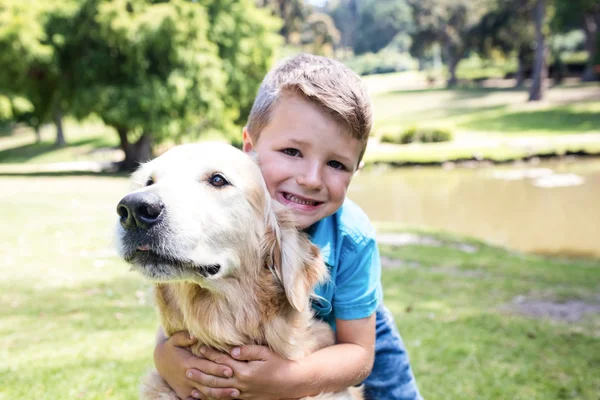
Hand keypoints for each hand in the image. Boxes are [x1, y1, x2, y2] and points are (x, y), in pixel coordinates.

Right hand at [154, 331, 233, 399]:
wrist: (160, 361)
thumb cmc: (171, 347)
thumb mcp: (174, 339)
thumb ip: (185, 336)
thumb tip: (195, 334)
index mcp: (188, 363)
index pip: (206, 367)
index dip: (218, 369)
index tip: (231, 370)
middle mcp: (188, 377)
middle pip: (208, 382)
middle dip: (223, 385)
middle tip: (238, 386)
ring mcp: (186, 387)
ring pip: (205, 393)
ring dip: (221, 394)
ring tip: (236, 394)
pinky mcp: (184, 394)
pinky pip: (198, 399)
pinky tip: (223, 399)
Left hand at [186, 345, 302, 399]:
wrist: (293, 383)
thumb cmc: (280, 364)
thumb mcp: (266, 353)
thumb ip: (248, 351)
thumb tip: (232, 349)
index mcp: (245, 371)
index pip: (223, 361)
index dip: (210, 354)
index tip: (198, 348)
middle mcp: (241, 384)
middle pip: (217, 378)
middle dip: (201, 373)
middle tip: (186, 369)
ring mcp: (243, 394)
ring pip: (219, 392)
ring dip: (204, 388)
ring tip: (191, 386)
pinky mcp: (246, 399)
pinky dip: (215, 398)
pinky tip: (207, 397)